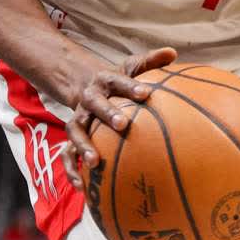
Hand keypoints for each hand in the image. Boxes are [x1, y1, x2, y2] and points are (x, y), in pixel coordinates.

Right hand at [63, 47, 177, 189]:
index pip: (119, 81)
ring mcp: (78, 118)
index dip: (131, 87)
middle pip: (95, 104)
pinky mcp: (72, 137)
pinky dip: (71, 170)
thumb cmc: (117, 81)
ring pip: (76, 131)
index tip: (146, 93)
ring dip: (83, 145)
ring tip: (94, 162)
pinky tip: (82, 187)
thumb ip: (151, 61)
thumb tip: (172, 52)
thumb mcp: (130, 67)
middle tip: (122, 125)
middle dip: (107, 114)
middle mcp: (89, 98)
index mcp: (106, 80)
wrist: (85, 85)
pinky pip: (67, 154)